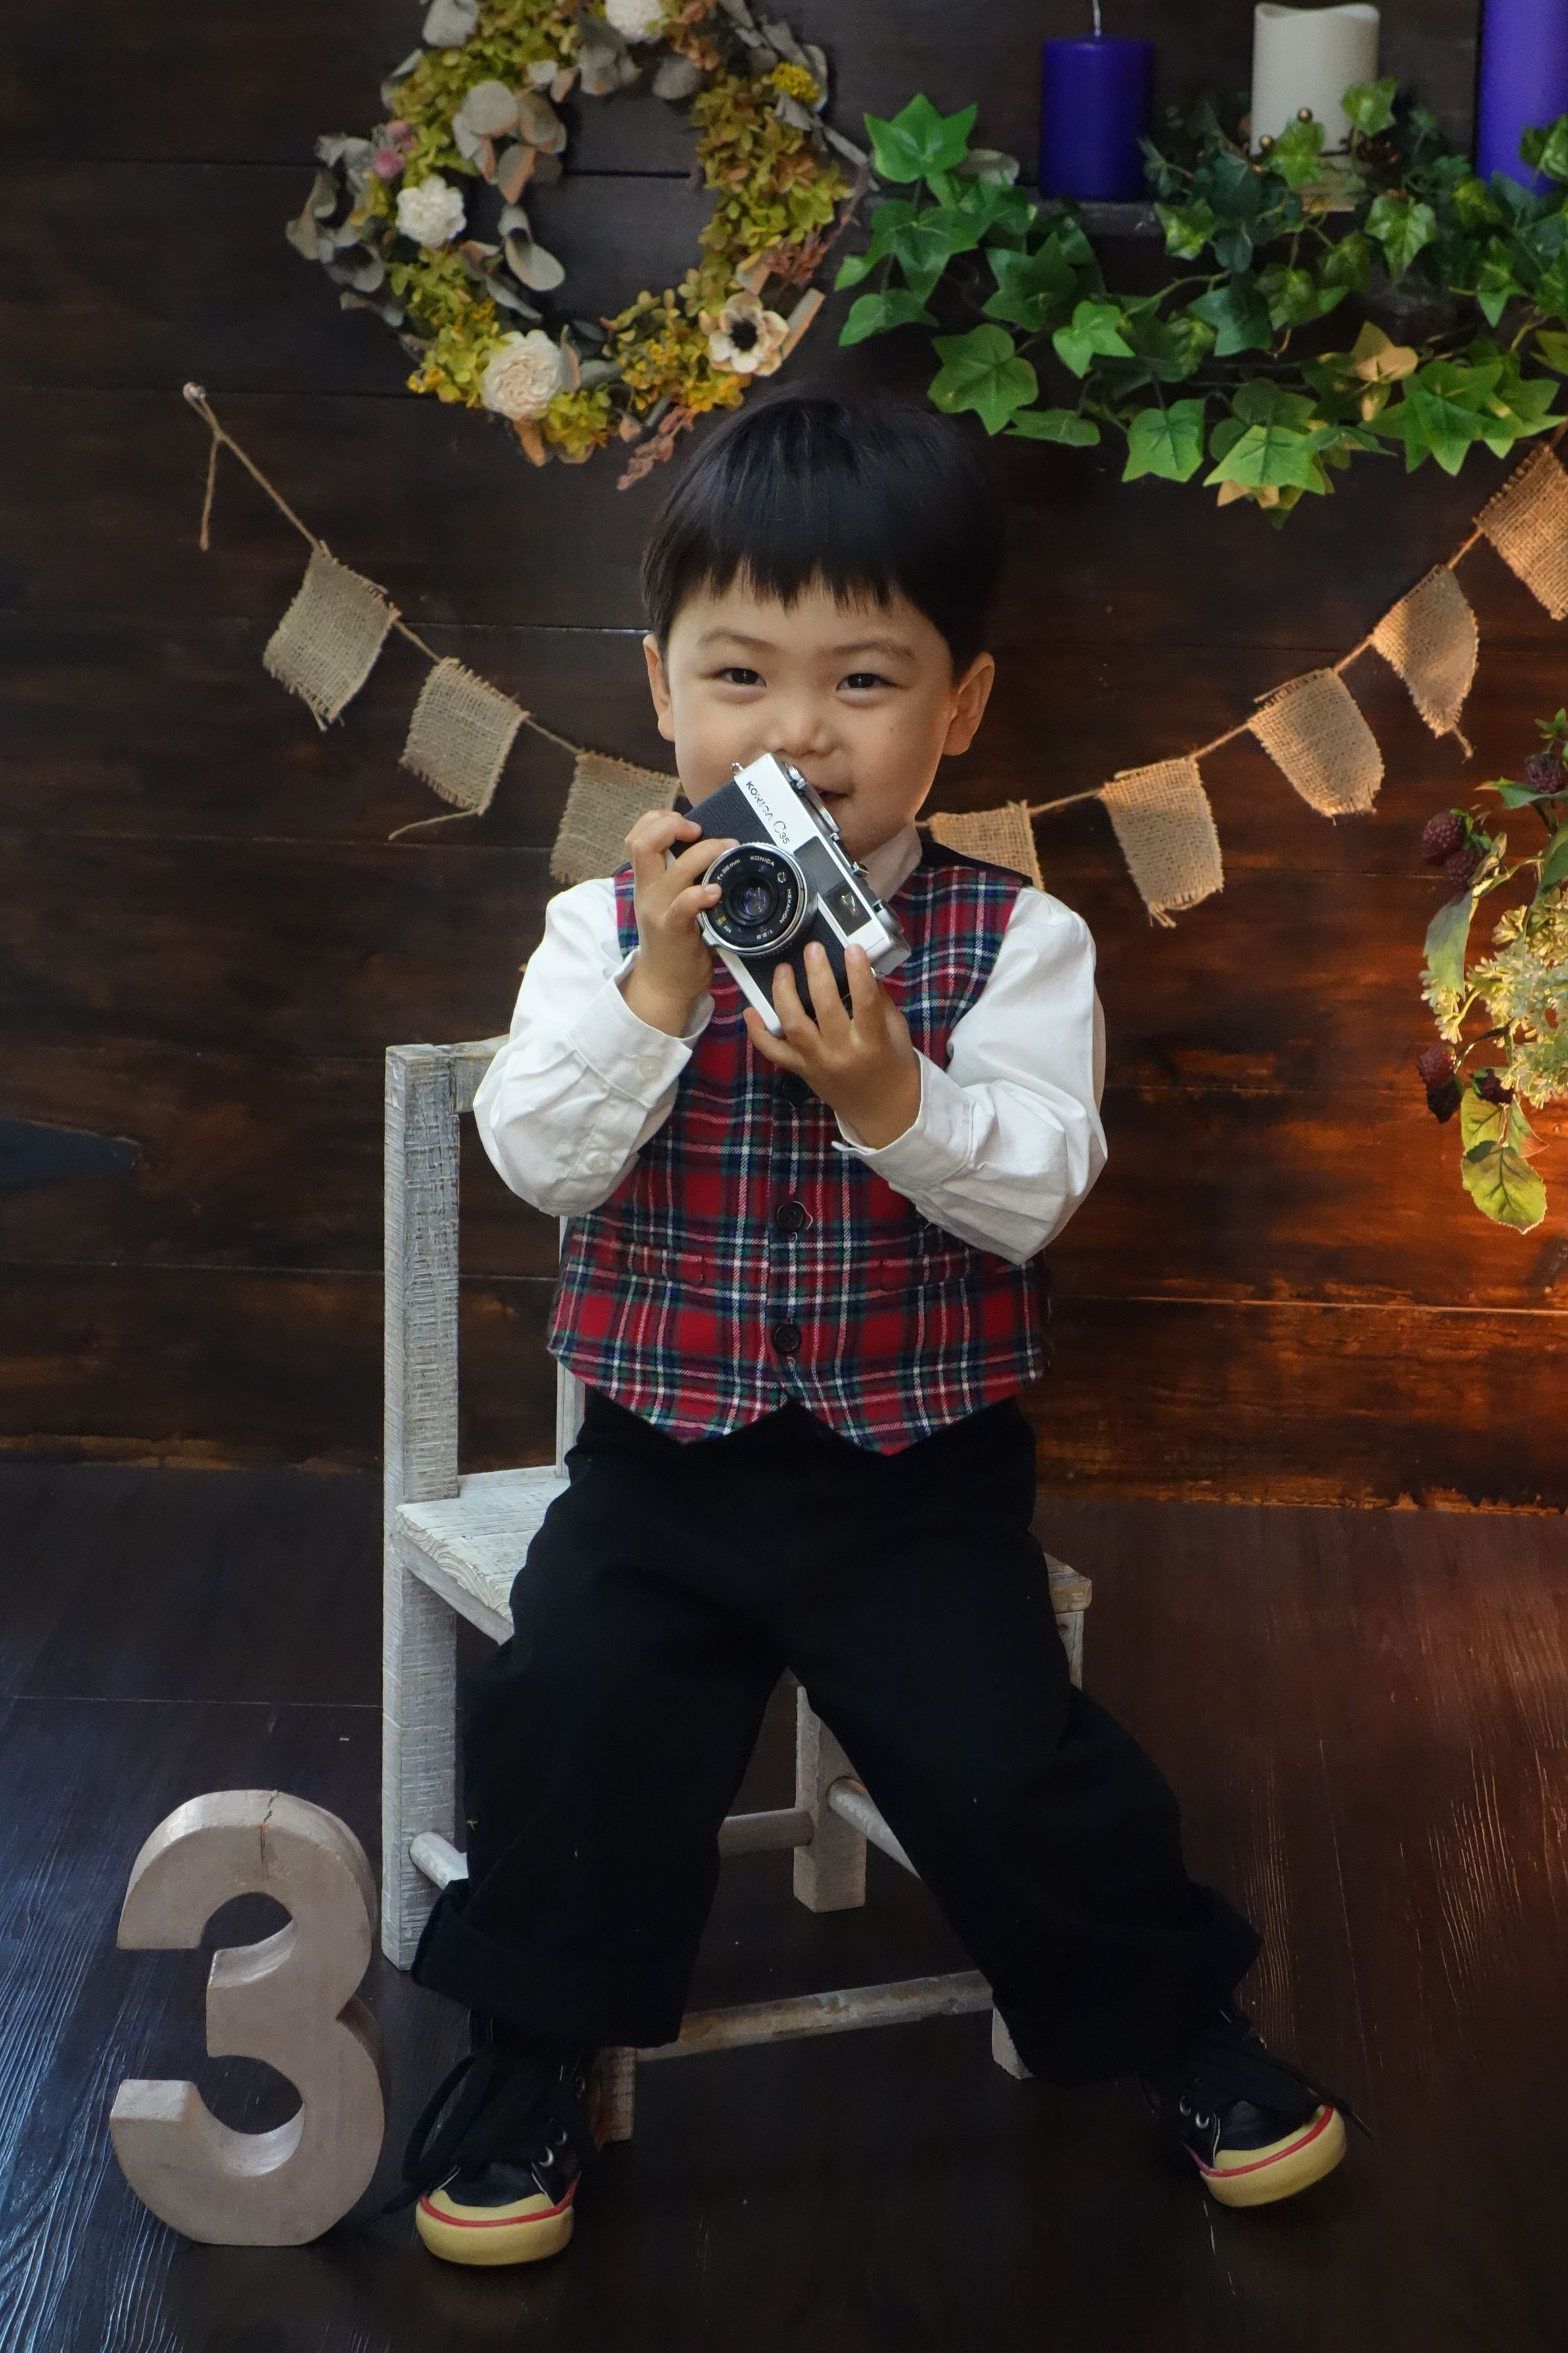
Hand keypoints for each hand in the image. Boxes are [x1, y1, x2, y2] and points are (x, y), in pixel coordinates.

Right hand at [618, 807, 735, 1035]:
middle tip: (700, 831)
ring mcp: (658, 910)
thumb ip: (678, 877)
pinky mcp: (674, 930)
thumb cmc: (674, 939)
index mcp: (646, 881)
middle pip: (643, 844)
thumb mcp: (667, 902)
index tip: (685, 823)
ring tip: (728, 851)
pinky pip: (683, 905)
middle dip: (672, 826)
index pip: (636, 837)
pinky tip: (716, 892)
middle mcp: (647, 891)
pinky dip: (700, 893)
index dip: (657, 820)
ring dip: (706, 853)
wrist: (664, 983)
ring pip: (675, 870)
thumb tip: (708, 848)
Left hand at [744, 940, 921, 1148]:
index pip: (865, 1002)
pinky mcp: (801, 1070)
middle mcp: (842, 1052)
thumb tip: (860, 965)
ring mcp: (818, 1062)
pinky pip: (774, 1051)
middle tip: (812, 949)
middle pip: (825, 1009)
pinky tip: (750, 1010)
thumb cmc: (892, 1063)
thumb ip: (878, 1000)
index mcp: (873, 1041)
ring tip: (783, 970)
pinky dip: (758, 1032)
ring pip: (794, 1026)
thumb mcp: (896, 1030)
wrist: (884, 1109)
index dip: (858, 973)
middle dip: (817, 974)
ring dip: (784, 995)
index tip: (852, 948)